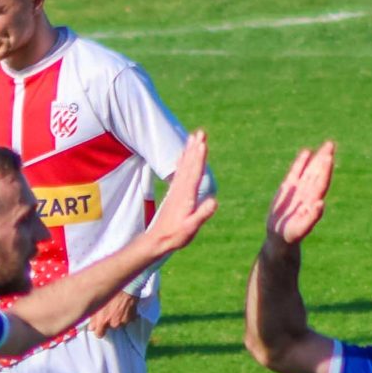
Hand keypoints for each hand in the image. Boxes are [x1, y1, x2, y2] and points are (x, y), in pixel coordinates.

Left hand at [84, 287, 137, 335]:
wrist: (125, 285)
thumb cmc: (110, 291)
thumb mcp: (97, 303)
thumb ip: (94, 316)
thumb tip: (91, 325)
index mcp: (102, 321)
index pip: (99, 334)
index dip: (98, 329)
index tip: (99, 325)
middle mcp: (113, 323)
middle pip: (110, 328)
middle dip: (109, 322)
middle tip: (109, 313)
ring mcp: (124, 321)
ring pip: (119, 323)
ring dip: (118, 318)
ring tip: (118, 307)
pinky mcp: (132, 317)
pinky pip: (128, 319)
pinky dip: (126, 315)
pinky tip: (124, 306)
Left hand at [141, 128, 217, 254]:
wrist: (158, 240)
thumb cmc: (176, 235)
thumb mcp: (191, 228)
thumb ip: (202, 214)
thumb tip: (214, 201)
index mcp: (186, 196)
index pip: (195, 173)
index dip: (199, 158)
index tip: (203, 144)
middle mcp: (180, 189)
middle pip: (190, 164)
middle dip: (195, 148)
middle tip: (201, 132)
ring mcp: (176, 190)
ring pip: (184, 165)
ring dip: (189, 150)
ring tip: (193, 136)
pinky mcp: (174, 192)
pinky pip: (179, 172)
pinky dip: (182, 160)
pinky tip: (183, 154)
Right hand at [265, 139, 335, 246]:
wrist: (279, 240)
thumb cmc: (290, 238)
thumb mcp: (301, 229)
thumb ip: (312, 217)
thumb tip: (321, 203)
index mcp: (313, 202)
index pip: (320, 182)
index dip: (325, 170)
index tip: (328, 157)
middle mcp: (308, 194)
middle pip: (318, 173)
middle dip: (325, 159)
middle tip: (331, 144)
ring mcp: (299, 190)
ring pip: (310, 171)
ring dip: (318, 158)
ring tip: (327, 145)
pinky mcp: (287, 190)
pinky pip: (296, 173)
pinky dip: (301, 163)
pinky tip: (306, 152)